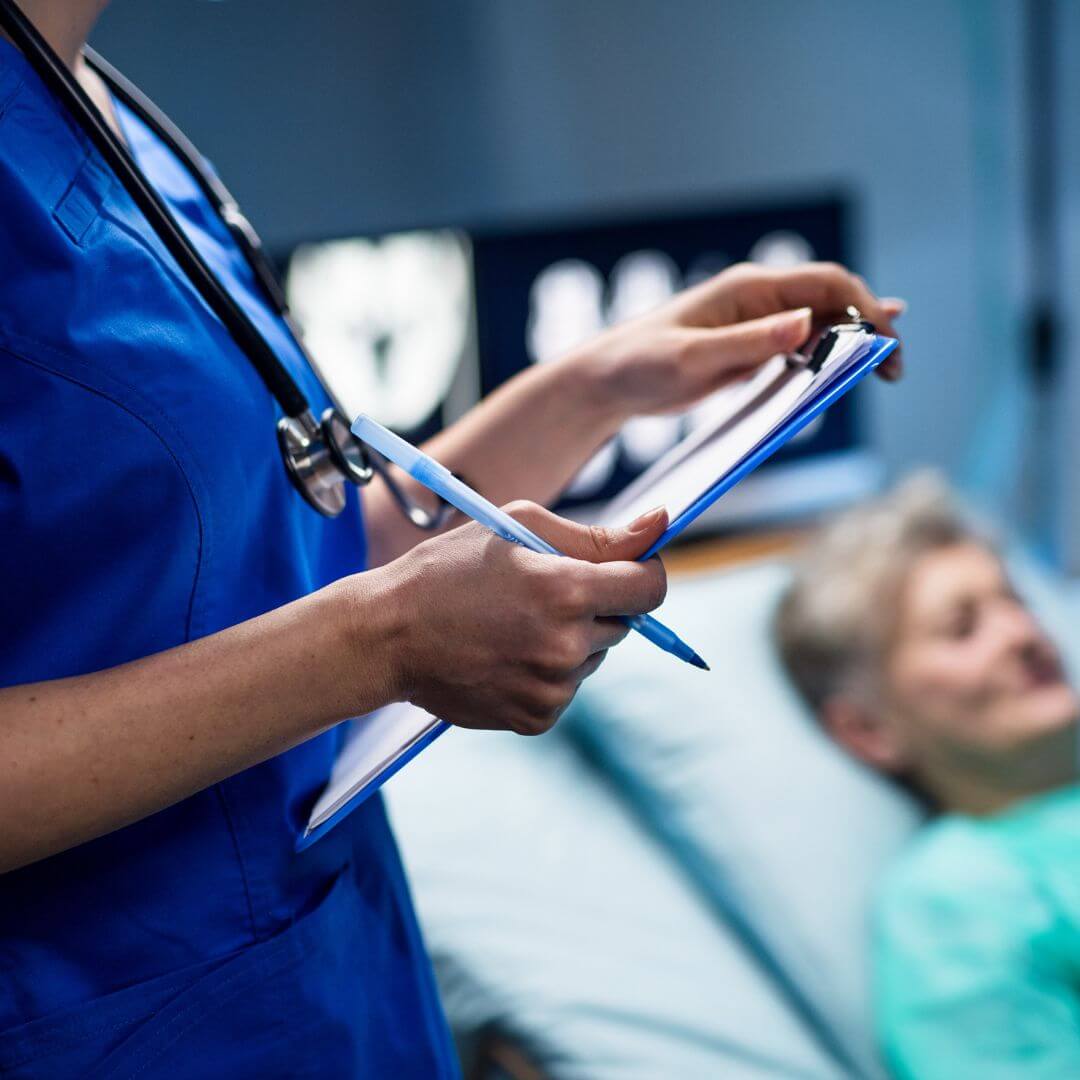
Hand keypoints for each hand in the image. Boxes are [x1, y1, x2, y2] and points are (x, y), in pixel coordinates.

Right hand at [372, 502, 668, 733]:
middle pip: (624, 623)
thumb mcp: (516, 528)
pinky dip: (547, 672)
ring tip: (513, 625)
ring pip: (594, 657)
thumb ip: (596, 535)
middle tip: (540, 593)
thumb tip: (661, 525)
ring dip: (571, 639)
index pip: (650, 587)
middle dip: (596, 604)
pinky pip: (566, 688)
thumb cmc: (448, 570)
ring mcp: (552, 689)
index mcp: (565, 591)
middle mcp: (566, 646)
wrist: (387, 635)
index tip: (626, 567)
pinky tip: (505, 654)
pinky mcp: (536, 718)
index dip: (643, 571)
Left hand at [575, 261, 905, 425]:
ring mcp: (756, 324)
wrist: (609, 381)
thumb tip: (805, 324)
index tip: (887, 342)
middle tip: (895, 369)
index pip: (827, 284)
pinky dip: (830, 353)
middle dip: (870, 329)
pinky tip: (854, 360)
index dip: (865, 308)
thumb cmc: (641, 363)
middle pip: (833, 302)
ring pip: (821, 324)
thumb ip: (748, 343)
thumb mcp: (693, 357)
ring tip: (888, 371)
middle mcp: (759, 299)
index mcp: (749, 289)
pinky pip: (800, 345)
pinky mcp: (749, 348)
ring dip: (855, 344)